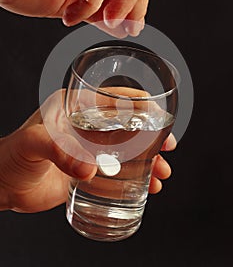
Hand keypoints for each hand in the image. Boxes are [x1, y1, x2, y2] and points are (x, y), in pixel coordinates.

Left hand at [0, 90, 175, 212]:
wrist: (2, 184)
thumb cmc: (12, 155)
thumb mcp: (34, 143)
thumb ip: (60, 152)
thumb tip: (90, 170)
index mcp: (75, 107)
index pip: (114, 98)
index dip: (140, 105)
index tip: (160, 117)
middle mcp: (86, 125)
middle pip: (127, 124)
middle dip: (152, 136)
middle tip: (168, 148)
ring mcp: (89, 148)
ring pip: (127, 149)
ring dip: (148, 159)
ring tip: (161, 173)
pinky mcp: (89, 170)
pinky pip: (118, 171)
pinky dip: (135, 177)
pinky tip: (147, 187)